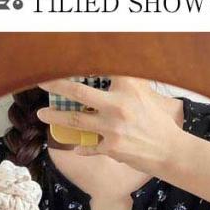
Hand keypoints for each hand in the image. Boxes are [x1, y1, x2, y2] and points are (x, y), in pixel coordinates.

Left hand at [35, 76, 184, 174]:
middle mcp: (118, 104)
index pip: (98, 69)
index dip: (78, 63)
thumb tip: (114, 66)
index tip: (59, 59)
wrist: (169, 150)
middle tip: (40, 81)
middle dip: (56, 85)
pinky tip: (76, 146)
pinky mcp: (111, 148)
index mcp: (127, 85)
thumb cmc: (157, 121)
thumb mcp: (146, 92)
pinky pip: (90, 146)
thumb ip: (127, 81)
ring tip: (42, 113)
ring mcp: (112, 127)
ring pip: (77, 120)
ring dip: (57, 117)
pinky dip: (82, 147)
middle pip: (79, 92)